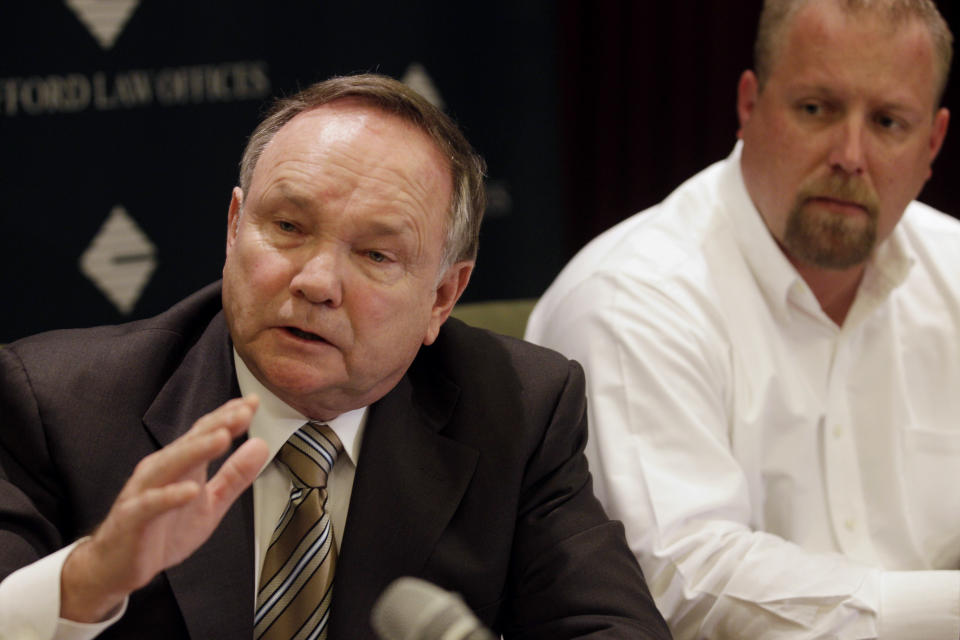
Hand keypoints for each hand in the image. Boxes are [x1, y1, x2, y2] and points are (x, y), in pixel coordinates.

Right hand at [59, 396, 269, 622]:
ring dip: (195, 450)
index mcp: (182, 464)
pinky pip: (150, 504)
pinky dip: (170, 496)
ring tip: (222, 437)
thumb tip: (261, 445)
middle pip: (190, 442)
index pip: (205, 433)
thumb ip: (235, 476)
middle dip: (216, 425)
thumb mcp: (211, 503)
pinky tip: (190, 490)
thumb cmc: (163, 530)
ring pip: (170, 464)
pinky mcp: (132, 518)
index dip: (228, 418)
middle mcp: (162, 470)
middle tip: (243, 412)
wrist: (118, 565)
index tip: (253, 403)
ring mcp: (145, 491)